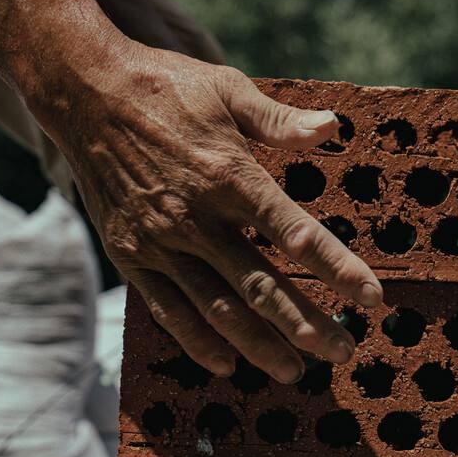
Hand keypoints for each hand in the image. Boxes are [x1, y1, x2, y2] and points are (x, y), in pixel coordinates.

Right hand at [52, 41, 382, 382]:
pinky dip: (197, 340)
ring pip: (217, 308)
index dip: (338, 269)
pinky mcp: (130, 254)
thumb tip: (332, 128)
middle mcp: (197, 217)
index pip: (296, 234)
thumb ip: (279, 120)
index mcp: (230, 175)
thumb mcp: (228, 90)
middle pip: (261, 285)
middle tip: (342, 351)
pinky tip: (224, 363)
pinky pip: (167, 308)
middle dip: (307, 324)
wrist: (85, 93)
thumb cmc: (166, 86)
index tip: (372, 298)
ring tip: (294, 370)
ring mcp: (161, 241)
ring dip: (259, 344)